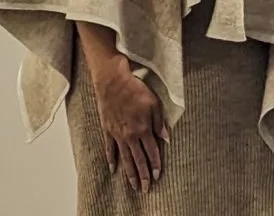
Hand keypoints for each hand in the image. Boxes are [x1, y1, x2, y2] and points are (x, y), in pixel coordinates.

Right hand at [91, 57, 168, 193]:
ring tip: (133, 186)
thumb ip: (159, 122)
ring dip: (129, 173)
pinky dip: (112, 160)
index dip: (155, 165)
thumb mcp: (154, 103)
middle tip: (145, 189)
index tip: (158, 176)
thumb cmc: (135, 90)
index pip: (151, 152)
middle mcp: (130, 136)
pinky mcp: (108, 131)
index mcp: (143, 129)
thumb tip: (166, 138)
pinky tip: (113, 170)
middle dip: (143, 176)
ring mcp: (118, 135)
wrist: (113, 83)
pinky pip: (110, 149)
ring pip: (125, 159)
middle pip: (138, 160)